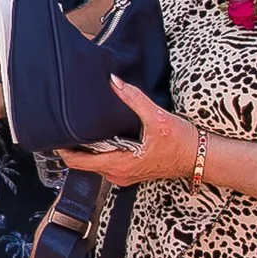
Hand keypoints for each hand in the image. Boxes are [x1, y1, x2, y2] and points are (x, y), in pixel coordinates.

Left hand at [55, 78, 194, 184]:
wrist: (202, 158)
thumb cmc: (182, 142)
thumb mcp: (157, 118)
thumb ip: (134, 100)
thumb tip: (114, 82)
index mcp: (118, 165)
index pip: (78, 162)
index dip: (62, 149)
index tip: (54, 133)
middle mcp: (117, 174)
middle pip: (83, 162)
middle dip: (72, 146)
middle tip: (65, 125)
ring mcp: (124, 175)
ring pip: (94, 163)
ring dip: (87, 148)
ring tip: (80, 128)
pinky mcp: (130, 171)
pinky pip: (106, 163)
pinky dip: (100, 151)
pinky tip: (101, 136)